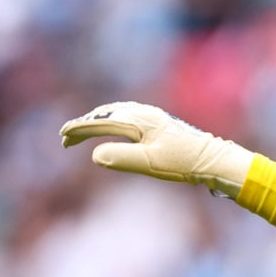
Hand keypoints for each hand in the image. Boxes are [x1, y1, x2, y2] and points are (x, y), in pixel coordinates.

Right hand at [59, 101, 254, 197]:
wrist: (212, 158)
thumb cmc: (182, 163)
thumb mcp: (150, 164)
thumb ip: (121, 158)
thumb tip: (95, 154)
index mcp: (138, 122)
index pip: (100, 123)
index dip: (79, 129)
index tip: (63, 137)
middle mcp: (142, 114)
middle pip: (105, 115)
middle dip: (84, 125)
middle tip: (66, 138)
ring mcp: (151, 116)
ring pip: (115, 112)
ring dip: (96, 120)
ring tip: (83, 130)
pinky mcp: (158, 121)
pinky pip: (126, 114)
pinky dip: (111, 118)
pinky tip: (112, 125)